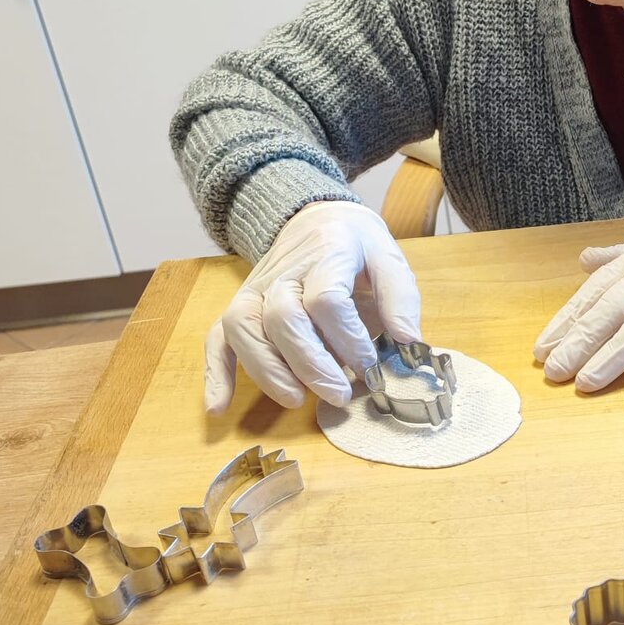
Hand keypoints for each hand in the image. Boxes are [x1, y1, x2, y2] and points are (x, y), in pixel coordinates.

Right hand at [204, 201, 421, 413]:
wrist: (316, 218)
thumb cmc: (356, 245)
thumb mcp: (388, 257)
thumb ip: (400, 298)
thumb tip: (408, 342)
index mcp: (327, 253)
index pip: (327, 299)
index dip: (347, 338)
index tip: (370, 365)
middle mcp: (284, 271)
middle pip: (283, 317)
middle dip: (311, 364)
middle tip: (340, 395)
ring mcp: (255, 289)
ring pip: (244, 327)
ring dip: (268, 370)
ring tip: (298, 399)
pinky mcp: (239, 305)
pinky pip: (216, 337)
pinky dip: (215, 373)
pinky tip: (219, 407)